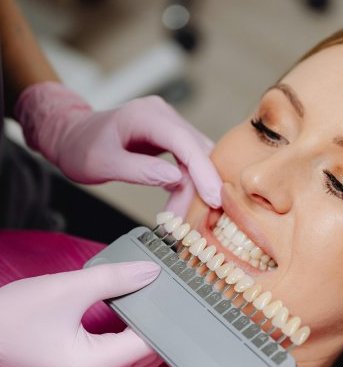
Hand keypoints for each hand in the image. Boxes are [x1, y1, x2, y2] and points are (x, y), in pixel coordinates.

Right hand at [0, 261, 162, 366]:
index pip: (148, 346)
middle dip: (161, 330)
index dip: (167, 322)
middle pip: (146, 358)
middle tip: (174, 301)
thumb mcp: (70, 288)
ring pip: (135, 364)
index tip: (180, 299)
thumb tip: (150, 273)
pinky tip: (138, 322)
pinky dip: (133, 343)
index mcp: (94, 366)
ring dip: (149, 339)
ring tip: (160, 310)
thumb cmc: (17, 313)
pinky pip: (121, 362)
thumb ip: (116, 278)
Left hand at [15, 82, 221, 207]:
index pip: (186, 142)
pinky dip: (189, 185)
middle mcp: (165, 117)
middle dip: (199, 187)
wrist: (74, 136)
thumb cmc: (81, 147)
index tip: (213, 200)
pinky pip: (190, 163)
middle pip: (197, 152)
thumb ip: (139, 170)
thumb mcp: (102, 163)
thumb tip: (176, 180)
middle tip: (188, 220)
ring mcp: (170, 127)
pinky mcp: (171, 140)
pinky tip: (180, 205)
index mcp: (147, 115)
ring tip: (178, 218)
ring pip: (198, 159)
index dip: (203, 171)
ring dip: (194, 190)